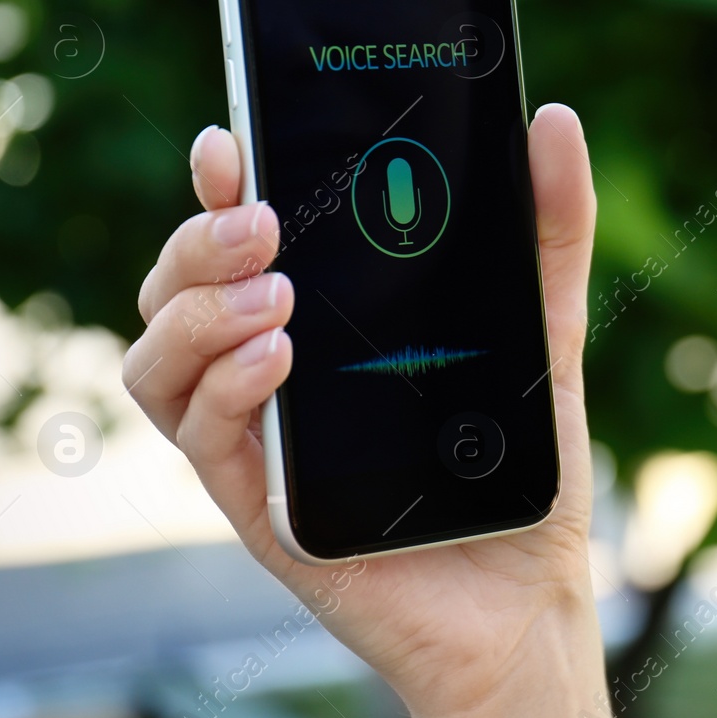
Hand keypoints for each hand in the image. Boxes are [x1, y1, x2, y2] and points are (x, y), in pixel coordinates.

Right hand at [123, 105, 625, 717]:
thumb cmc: (520, 463)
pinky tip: (279, 359)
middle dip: (199, 242)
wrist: (528, 594)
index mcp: (320, 326)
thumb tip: (557, 122)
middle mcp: (271, 378)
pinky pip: (204, 441)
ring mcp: (259, 443)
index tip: (230, 141)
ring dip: (198, 312)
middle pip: (177, 292)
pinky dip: (224, 389)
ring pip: (159, 363)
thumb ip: (550, 231)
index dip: (217, 190)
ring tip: (275, 291)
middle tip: (260, 221)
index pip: (238, 245)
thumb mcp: (546, 330)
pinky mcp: (263, 508)